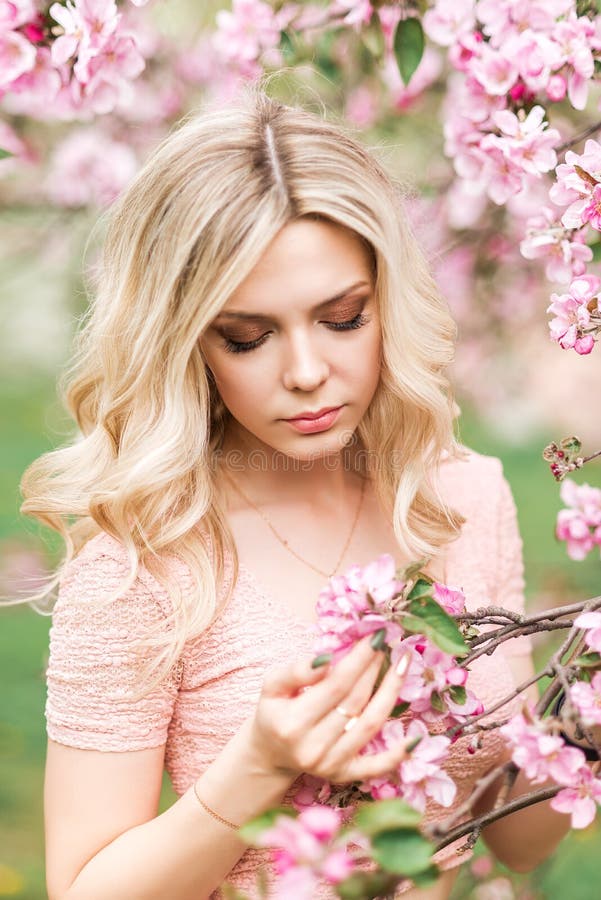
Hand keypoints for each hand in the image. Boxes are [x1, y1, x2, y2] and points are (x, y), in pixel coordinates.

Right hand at [247, 635, 408, 783]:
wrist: (270, 755)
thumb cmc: (273, 712)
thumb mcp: (271, 686)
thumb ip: (295, 671)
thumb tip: (326, 660)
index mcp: (292, 722)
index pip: (335, 684)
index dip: (358, 659)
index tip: (374, 636)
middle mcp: (313, 746)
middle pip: (356, 700)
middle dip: (374, 667)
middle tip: (386, 642)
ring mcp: (332, 764)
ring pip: (371, 724)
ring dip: (391, 691)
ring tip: (401, 663)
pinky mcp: (345, 775)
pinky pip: (377, 766)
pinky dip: (399, 754)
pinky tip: (416, 735)